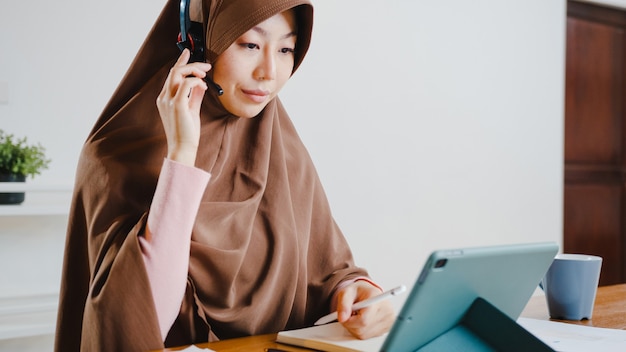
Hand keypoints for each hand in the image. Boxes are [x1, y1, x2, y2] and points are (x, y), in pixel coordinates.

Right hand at [156, 49, 210, 165]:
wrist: (183, 148)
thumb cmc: (187, 132)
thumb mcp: (192, 109)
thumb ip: (195, 95)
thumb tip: (201, 83)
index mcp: (165, 98)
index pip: (171, 75)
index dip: (180, 61)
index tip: (188, 52)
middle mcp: (164, 97)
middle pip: (174, 71)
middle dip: (191, 64)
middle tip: (206, 65)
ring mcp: (168, 101)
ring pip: (178, 74)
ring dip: (193, 70)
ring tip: (205, 74)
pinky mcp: (177, 105)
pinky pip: (186, 84)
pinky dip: (196, 82)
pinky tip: (204, 86)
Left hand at [335, 280, 395, 339]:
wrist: (370, 293)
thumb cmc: (359, 292)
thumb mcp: (347, 292)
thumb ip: (343, 304)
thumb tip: (342, 318)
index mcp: (377, 299)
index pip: (363, 320)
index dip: (350, 321)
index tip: (346, 315)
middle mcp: (386, 311)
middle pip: (362, 329)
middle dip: (351, 324)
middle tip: (350, 314)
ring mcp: (388, 321)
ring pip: (364, 335)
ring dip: (355, 328)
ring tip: (356, 316)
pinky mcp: (387, 328)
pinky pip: (368, 336)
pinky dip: (361, 330)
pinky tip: (363, 320)